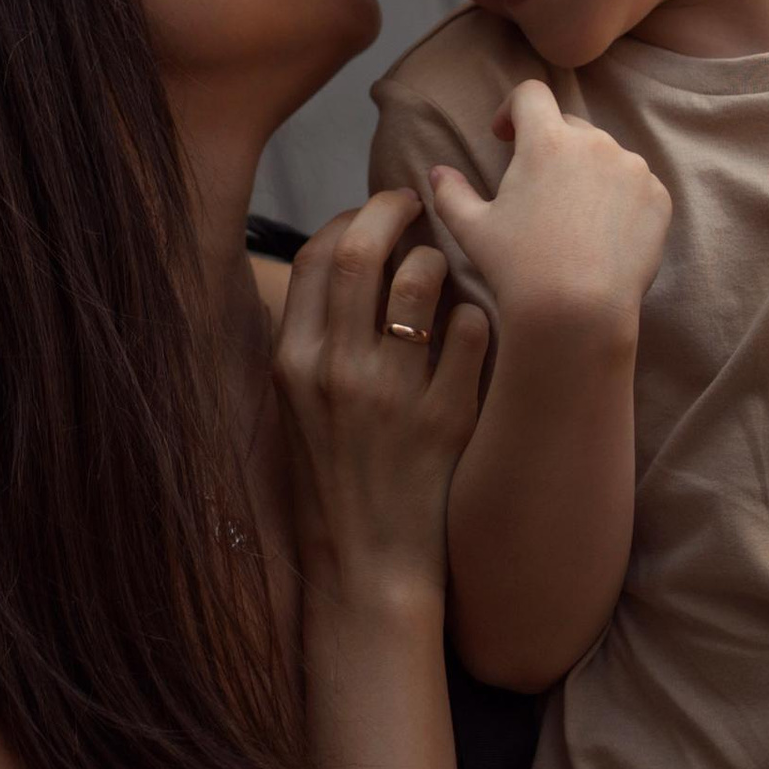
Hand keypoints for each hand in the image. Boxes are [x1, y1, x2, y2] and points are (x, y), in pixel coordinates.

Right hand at [274, 191, 488, 612]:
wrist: (366, 564)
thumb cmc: (331, 477)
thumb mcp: (294, 405)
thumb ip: (310, 336)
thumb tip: (342, 258)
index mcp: (292, 362)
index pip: (314, 256)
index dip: (349, 220)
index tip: (374, 214)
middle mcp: (335, 371)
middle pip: (360, 252)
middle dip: (392, 213)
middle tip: (417, 204)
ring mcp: (391, 394)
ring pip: (420, 282)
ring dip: (438, 260)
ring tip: (446, 266)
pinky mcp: (444, 419)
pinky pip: (471, 334)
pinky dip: (476, 316)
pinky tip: (474, 324)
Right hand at [427, 82, 670, 339]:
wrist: (579, 311)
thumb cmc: (518, 268)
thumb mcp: (471, 229)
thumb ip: (450, 193)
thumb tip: (437, 173)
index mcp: (547, 141)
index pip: (531, 94)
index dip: (513, 109)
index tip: (504, 136)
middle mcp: (595, 143)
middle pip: (569, 126)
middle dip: (551, 147)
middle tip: (537, 191)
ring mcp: (633, 169)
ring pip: (606, 156)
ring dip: (588, 173)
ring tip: (573, 219)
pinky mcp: (658, 197)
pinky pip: (636, 185)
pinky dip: (621, 199)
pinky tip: (603, 234)